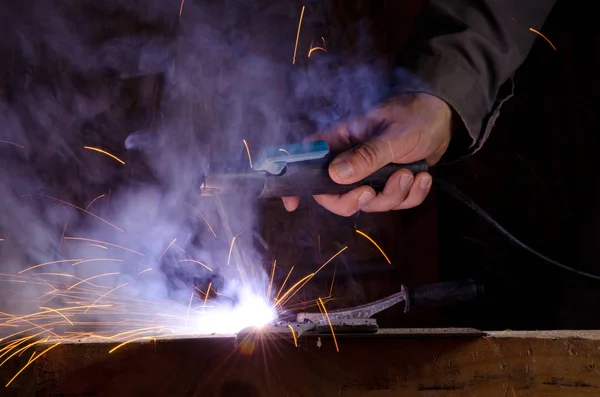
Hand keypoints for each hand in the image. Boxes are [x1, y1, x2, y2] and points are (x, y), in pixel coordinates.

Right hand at [282, 93, 452, 215]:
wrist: (445, 117)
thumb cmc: (414, 115)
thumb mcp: (392, 135)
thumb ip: (366, 156)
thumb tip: (335, 175)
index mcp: (341, 142)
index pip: (307, 161)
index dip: (297, 183)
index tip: (292, 203)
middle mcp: (351, 161)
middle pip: (335, 195)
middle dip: (354, 200)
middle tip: (372, 191)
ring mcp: (371, 175)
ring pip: (370, 203)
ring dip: (392, 194)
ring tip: (409, 173)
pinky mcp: (391, 184)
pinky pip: (396, 204)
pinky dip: (411, 196)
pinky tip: (422, 177)